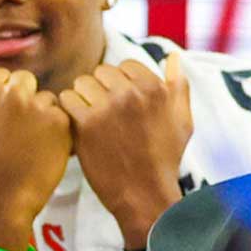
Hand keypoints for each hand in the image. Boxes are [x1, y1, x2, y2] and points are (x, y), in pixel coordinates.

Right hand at [0, 69, 71, 239]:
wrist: (5, 198)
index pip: (3, 76)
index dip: (4, 95)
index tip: (2, 117)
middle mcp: (13, 93)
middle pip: (26, 81)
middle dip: (25, 99)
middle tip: (19, 129)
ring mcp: (38, 106)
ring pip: (47, 98)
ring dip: (44, 114)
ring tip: (32, 141)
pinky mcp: (60, 120)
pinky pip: (63, 115)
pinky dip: (59, 129)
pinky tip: (47, 147)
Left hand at [60, 55, 193, 247]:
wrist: (144, 194)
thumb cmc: (165, 158)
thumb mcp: (183, 120)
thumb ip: (178, 85)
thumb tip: (173, 56)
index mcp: (155, 87)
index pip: (125, 65)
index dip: (121, 83)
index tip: (122, 104)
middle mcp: (132, 93)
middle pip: (102, 71)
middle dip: (101, 89)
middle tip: (105, 113)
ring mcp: (108, 107)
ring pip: (82, 82)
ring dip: (83, 98)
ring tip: (92, 120)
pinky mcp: (86, 124)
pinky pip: (67, 99)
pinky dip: (69, 111)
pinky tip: (80, 126)